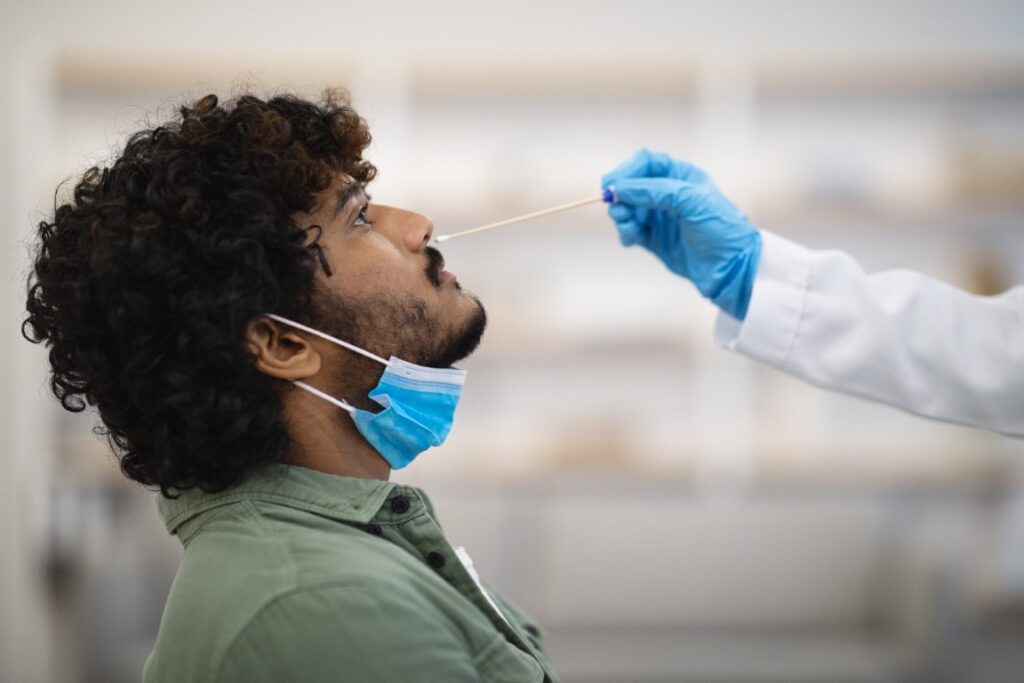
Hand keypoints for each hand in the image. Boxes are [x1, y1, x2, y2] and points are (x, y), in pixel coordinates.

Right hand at [602, 149, 761, 319]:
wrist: (733, 269)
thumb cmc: (721, 230)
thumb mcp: (690, 201)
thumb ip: (654, 191)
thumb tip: (619, 188)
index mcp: (681, 177)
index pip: (646, 163)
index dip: (626, 171)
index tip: (611, 185)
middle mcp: (669, 195)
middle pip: (632, 186)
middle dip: (621, 197)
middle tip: (617, 211)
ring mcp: (661, 218)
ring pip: (628, 209)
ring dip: (622, 217)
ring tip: (628, 229)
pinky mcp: (656, 240)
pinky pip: (631, 231)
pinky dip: (626, 233)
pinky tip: (630, 240)